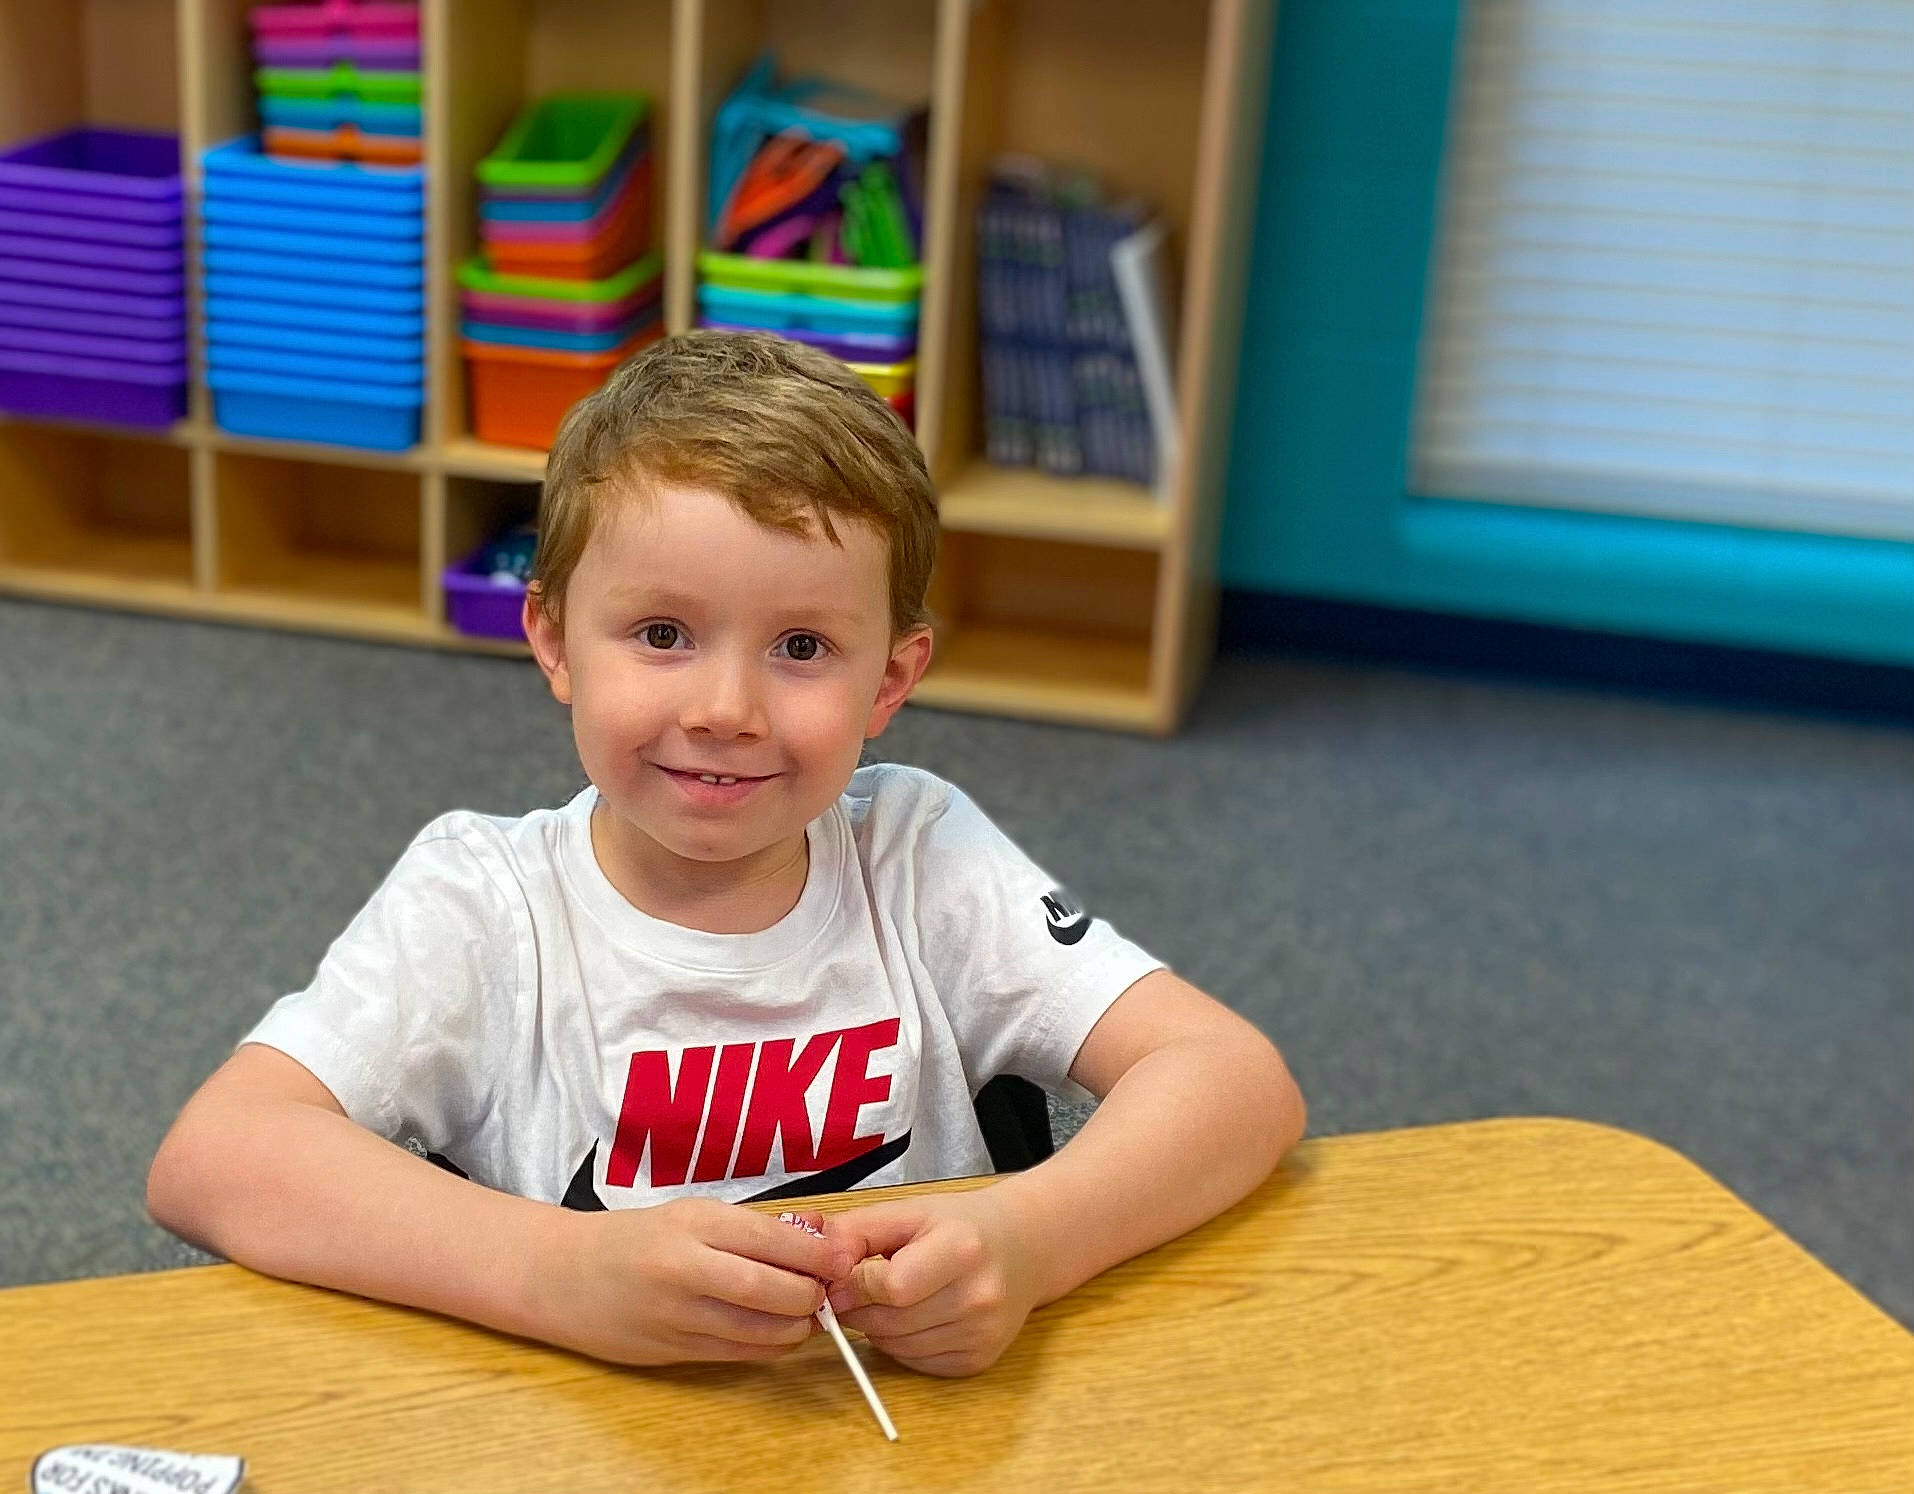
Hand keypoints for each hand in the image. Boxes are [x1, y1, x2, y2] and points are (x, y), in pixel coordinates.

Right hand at [538, 1198, 849, 1365]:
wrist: (562, 1275)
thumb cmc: (635, 1238)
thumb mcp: (692, 1213)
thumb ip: (753, 1227)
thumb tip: (818, 1234)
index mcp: (694, 1224)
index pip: (775, 1241)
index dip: (819, 1255)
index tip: (843, 1258)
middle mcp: (686, 1269)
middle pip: (775, 1291)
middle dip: (813, 1295)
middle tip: (826, 1288)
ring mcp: (677, 1315)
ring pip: (762, 1331)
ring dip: (797, 1326)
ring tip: (804, 1310)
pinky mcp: (672, 1352)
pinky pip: (740, 1354)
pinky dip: (770, 1345)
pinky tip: (776, 1330)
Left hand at [823, 1189, 1041, 1377]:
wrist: (1025, 1247)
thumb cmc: (961, 1225)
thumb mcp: (910, 1211)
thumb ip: (857, 1230)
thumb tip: (815, 1259)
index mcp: (962, 1249)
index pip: (890, 1286)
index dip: (855, 1285)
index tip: (841, 1276)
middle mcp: (978, 1296)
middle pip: (889, 1322)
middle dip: (859, 1308)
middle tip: (855, 1290)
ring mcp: (982, 1333)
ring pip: (897, 1347)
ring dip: (876, 1328)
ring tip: (888, 1299)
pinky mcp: (979, 1360)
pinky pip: (916, 1362)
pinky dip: (900, 1345)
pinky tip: (913, 1317)